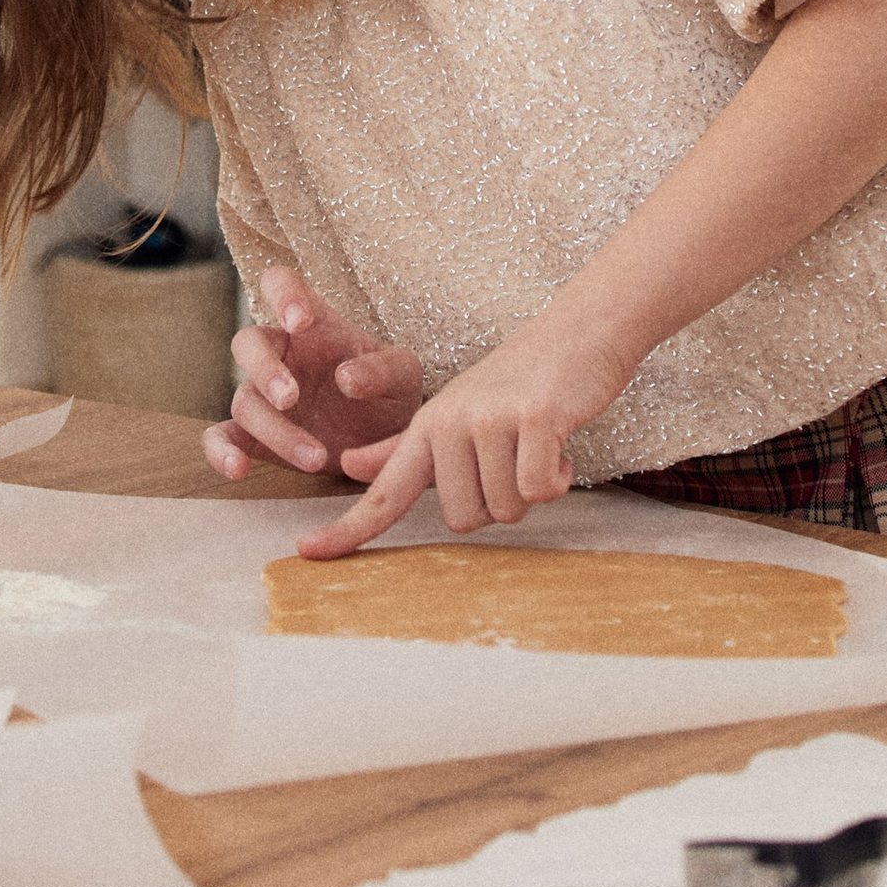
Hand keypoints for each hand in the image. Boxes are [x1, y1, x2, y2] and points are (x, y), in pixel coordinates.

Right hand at [202, 263, 420, 483]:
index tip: (299, 322)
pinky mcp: (256, 436)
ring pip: (245, 401)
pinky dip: (221, 452)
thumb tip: (346, 378)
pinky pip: (221, 438)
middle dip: (266, 370)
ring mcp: (264, 396)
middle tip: (291, 398)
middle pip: (248, 343)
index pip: (280, 284)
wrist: (388, 441)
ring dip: (275, 430)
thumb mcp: (403, 376)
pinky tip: (239, 470)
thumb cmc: (392, 394)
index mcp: (314, 325)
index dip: (282, 295)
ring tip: (317, 457)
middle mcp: (282, 355)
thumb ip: (382, 370)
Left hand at [300, 309, 631, 558]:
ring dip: (531, 490)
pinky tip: (560, 447)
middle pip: (462, 519)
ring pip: (504, 509)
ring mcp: (487, 419)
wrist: (578, 334)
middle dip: (498, 503)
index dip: (346, 527)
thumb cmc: (519, 382)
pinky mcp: (531, 418)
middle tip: (514, 459)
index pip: (382, 491)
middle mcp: (448, 423)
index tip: (308, 552)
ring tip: (537, 446)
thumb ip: (403, 447)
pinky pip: (537, 489)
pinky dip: (557, 480)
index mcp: (427, 428)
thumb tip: (348, 465)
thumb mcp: (454, 411)